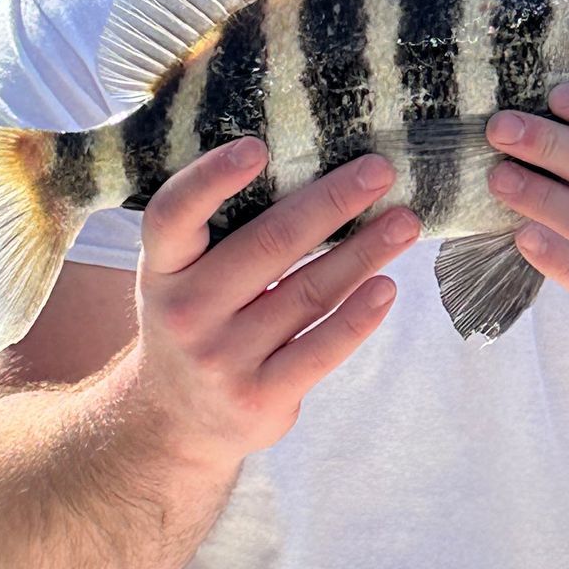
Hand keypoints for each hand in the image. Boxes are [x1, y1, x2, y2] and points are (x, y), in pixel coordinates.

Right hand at [127, 141, 419, 463]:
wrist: (175, 423)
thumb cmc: (194, 322)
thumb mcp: (181, 278)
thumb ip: (220, 234)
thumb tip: (313, 170)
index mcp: (163, 270)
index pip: (174, 215)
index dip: (212, 178)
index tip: (259, 145)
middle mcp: (186, 313)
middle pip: (268, 245)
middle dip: (331, 202)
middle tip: (380, 171)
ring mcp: (223, 359)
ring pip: (309, 293)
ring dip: (365, 253)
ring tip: (405, 223)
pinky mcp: (262, 397)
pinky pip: (322, 348)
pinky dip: (359, 316)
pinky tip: (387, 287)